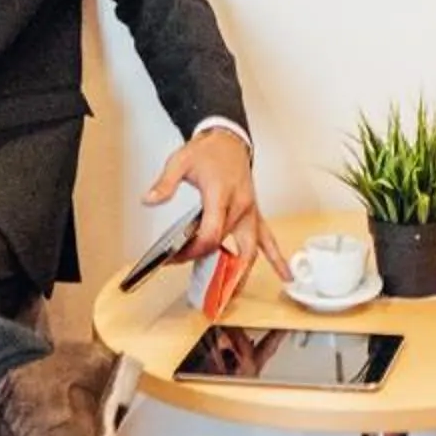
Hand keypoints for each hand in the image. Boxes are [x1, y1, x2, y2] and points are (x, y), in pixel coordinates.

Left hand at [145, 127, 291, 287]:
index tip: (177, 256)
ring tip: (232, 296)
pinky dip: (277, 258)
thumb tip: (149, 200)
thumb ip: (165, 182)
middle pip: (231, 246)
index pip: (212, 233)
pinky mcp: (254, 214)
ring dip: (243, 273)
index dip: (194, 250)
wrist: (228, 140)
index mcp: (221, 194)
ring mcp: (250, 212)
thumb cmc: (207, 151)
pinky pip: (268, 239)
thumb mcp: (180, 161)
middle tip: (200, 285)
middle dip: (213, 267)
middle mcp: (240, 206)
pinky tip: (286, 275)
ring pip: (252, 249)